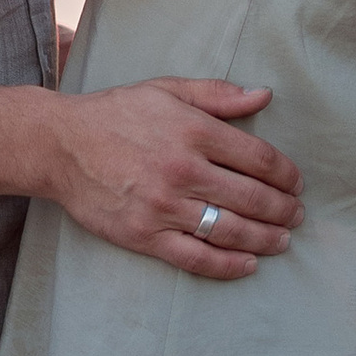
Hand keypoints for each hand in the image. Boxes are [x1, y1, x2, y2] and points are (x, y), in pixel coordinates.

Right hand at [44, 79, 301, 278]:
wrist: (59, 145)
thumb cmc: (115, 114)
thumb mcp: (167, 90)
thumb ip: (217, 95)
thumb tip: (265, 96)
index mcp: (194, 130)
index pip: (258, 158)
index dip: (286, 174)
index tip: (296, 183)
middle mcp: (183, 170)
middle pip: (252, 197)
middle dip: (282, 210)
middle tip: (296, 215)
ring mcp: (164, 206)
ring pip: (230, 230)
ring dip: (265, 238)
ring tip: (282, 241)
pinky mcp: (144, 235)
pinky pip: (196, 257)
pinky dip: (228, 265)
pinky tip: (249, 264)